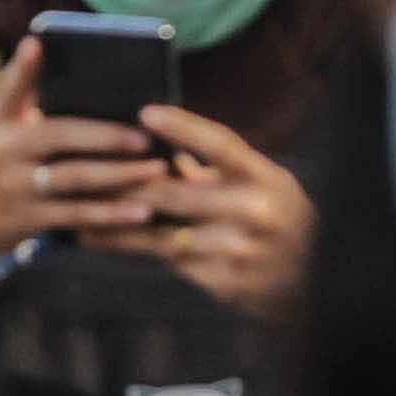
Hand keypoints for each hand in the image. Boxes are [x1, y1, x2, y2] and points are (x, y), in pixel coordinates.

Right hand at [0, 40, 167, 283]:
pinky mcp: (26, 221)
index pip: (8, 91)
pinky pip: (76, 216)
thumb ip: (20, 108)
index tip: (37, 42)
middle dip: (106, 135)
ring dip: (119, 175)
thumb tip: (56, 73)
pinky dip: (110, 215)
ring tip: (157, 169)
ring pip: (75, 179)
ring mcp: (15, 189)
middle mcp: (2, 155)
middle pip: (59, 137)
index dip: (22, 67)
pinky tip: (140, 212)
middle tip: (146, 134)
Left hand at [81, 108, 313, 316]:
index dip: (183, 127)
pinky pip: (171, 263)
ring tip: (78, 216)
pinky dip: (137, 250)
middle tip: (85, 172)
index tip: (144, 112)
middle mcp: (255, 213)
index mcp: (265, 178)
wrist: (316, 282)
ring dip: (118, 225)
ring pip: (164, 235)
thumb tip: (160, 144)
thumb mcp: (263, 184)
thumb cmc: (278, 219)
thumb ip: (215, 169)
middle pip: (178, 193)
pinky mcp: (225, 283)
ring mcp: (239, 251)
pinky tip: (104, 242)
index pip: (222, 145)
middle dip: (127, 184)